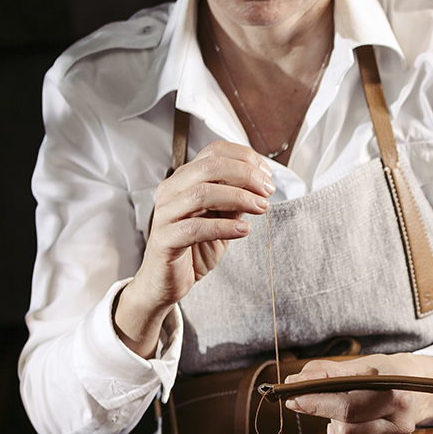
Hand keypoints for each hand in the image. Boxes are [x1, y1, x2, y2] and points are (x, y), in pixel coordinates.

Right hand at [114, 140, 275, 356]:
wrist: (167, 281)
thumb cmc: (195, 246)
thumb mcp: (223, 217)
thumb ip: (236, 199)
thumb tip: (261, 183)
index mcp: (185, 178)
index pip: (213, 152)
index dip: (244, 157)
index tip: (267, 174)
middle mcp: (171, 190)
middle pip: (209, 167)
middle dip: (245, 175)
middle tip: (268, 190)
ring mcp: (165, 214)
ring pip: (202, 193)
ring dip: (238, 197)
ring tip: (262, 208)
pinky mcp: (164, 239)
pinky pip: (195, 227)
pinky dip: (224, 226)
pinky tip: (244, 230)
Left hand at [285, 354, 432, 433]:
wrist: (411, 388)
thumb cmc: (383, 374)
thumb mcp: (359, 365)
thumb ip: (325, 373)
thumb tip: (294, 383)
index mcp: (397, 395)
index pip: (348, 407)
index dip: (317, 404)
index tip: (295, 398)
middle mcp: (401, 424)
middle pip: (346, 433)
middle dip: (329, 418)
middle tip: (331, 403)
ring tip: (343, 418)